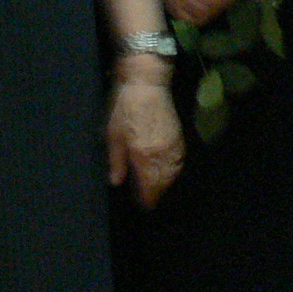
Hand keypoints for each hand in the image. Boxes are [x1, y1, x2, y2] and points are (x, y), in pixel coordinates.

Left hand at [108, 65, 185, 206]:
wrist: (146, 85)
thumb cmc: (124, 109)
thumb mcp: (113, 136)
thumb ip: (116, 162)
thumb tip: (116, 182)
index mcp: (143, 155)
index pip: (148, 186)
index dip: (146, 199)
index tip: (143, 206)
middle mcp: (161, 154)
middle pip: (162, 182)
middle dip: (157, 194)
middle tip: (150, 200)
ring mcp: (172, 146)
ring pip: (173, 173)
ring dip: (166, 184)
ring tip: (158, 189)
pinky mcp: (179, 137)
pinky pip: (179, 161)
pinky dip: (174, 170)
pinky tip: (168, 172)